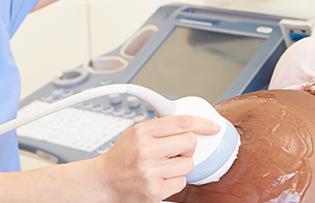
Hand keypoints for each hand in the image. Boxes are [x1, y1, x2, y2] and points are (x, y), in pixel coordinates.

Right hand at [97, 115, 219, 201]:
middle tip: (176, 151)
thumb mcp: (135, 132)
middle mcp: (146, 151)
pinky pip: (182, 182)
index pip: (181, 122)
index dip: (202, 123)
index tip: (212, 127)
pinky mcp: (155, 191)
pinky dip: (175, 181)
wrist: (102, 182)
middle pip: (189, 142)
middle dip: (187, 146)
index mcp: (142, 132)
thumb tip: (189, 123)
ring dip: (181, 166)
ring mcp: (150, 172)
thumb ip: (160, 126)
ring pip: (188, 164)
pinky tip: (161, 178)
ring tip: (164, 166)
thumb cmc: (121, 157)